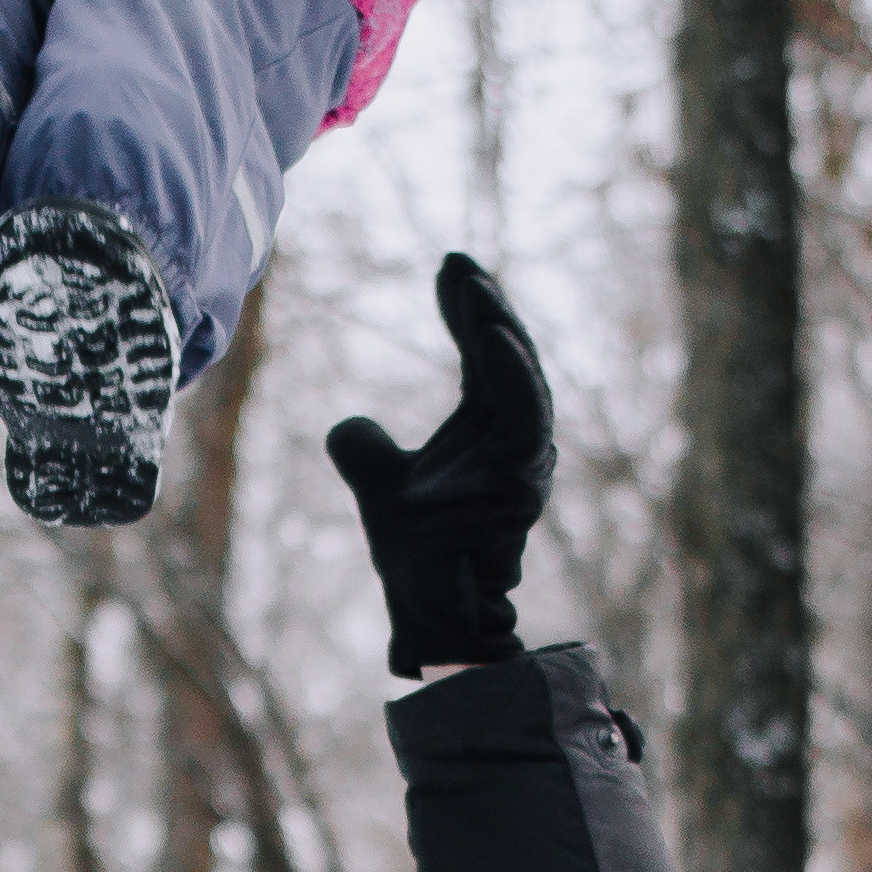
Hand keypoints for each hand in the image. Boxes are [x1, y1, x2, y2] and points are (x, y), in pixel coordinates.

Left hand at [326, 255, 555, 679]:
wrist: (425, 607)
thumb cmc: (415, 551)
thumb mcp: (377, 482)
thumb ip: (362, 447)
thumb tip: (346, 426)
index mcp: (488, 430)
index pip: (484, 356)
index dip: (469, 310)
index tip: (449, 265)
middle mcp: (516, 441)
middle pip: (509, 358)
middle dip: (486, 308)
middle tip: (460, 265)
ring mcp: (525, 463)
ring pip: (522, 383)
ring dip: (499, 332)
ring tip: (475, 290)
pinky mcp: (521, 484)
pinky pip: (524, 419)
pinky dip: (510, 375)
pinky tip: (490, 335)